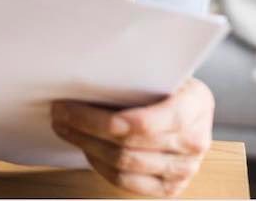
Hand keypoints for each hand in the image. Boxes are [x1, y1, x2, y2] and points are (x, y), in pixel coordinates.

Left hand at [51, 78, 214, 197]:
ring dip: (87, 147)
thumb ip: (134, 75)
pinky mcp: (171, 187)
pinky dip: (101, 166)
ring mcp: (184, 169)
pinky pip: (126, 183)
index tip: (67, 106)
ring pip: (122, 166)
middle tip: (60, 114)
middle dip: (84, 130)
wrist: (194, 107)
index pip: (142, 123)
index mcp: (195, 105)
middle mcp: (194, 141)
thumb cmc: (171, 84)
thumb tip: (82, 78)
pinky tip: (88, 149)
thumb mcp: (162, 69)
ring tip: (67, 129)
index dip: (96, 119)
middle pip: (126, 146)